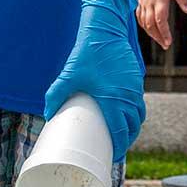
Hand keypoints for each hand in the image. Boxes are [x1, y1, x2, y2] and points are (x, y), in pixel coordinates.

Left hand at [45, 0, 145, 162]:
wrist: (105, 31)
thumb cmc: (87, 53)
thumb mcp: (68, 75)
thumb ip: (55, 94)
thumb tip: (47, 114)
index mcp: (113, 99)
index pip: (120, 131)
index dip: (119, 146)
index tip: (114, 155)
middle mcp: (127, 96)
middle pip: (134, 126)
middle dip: (128, 140)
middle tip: (117, 148)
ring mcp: (134, 88)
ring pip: (139, 115)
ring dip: (134, 127)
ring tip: (124, 135)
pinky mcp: (136, 80)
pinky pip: (140, 102)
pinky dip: (136, 113)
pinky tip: (128, 115)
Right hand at [135, 0, 186, 50]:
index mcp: (159, 0)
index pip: (160, 21)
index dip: (164, 33)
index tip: (169, 42)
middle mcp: (149, 2)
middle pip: (151, 25)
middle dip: (158, 37)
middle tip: (166, 45)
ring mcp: (143, 1)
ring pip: (144, 22)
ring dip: (151, 33)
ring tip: (159, 40)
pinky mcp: (140, 0)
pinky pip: (139, 16)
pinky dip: (143, 25)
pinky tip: (149, 29)